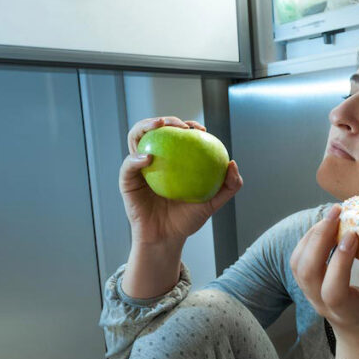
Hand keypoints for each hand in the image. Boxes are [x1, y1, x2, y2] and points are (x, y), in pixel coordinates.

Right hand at [120, 116, 241, 247]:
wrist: (167, 239)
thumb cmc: (187, 220)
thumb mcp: (212, 203)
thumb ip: (228, 186)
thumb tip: (232, 163)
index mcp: (171, 159)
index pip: (176, 135)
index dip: (187, 125)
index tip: (200, 129)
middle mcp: (154, 159)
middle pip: (154, 130)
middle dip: (165, 119)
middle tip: (180, 126)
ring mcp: (138, 168)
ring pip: (136, 138)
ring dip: (145, 126)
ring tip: (159, 126)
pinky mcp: (126, 180)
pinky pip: (128, 166)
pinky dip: (136, 158)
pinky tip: (148, 158)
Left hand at [289, 204, 358, 345]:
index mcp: (348, 312)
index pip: (333, 291)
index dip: (339, 263)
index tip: (353, 235)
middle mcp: (323, 304)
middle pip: (308, 272)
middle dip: (318, 239)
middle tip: (338, 212)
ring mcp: (310, 294)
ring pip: (299, 263)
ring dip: (312, 235)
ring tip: (333, 214)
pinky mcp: (306, 282)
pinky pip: (298, 257)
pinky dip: (308, 237)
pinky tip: (327, 223)